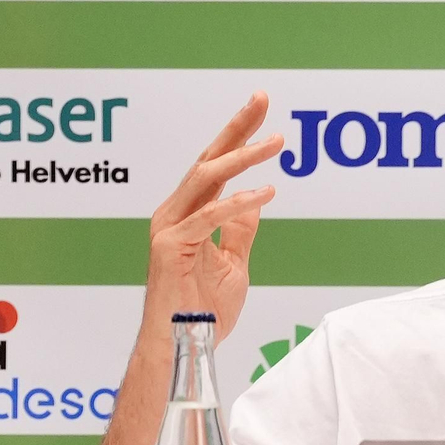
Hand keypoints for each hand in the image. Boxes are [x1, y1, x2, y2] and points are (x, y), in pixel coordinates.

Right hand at [142, 92, 283, 341]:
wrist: (186, 345)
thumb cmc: (204, 309)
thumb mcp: (233, 262)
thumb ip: (240, 230)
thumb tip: (256, 199)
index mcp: (188, 213)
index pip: (215, 166)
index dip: (237, 136)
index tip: (261, 108)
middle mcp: (174, 212)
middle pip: (208, 160)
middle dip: (236, 127)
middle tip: (261, 98)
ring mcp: (168, 227)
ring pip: (206, 178)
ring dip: (243, 157)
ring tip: (276, 142)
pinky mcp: (169, 246)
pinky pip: (208, 216)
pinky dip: (238, 202)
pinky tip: (266, 192)